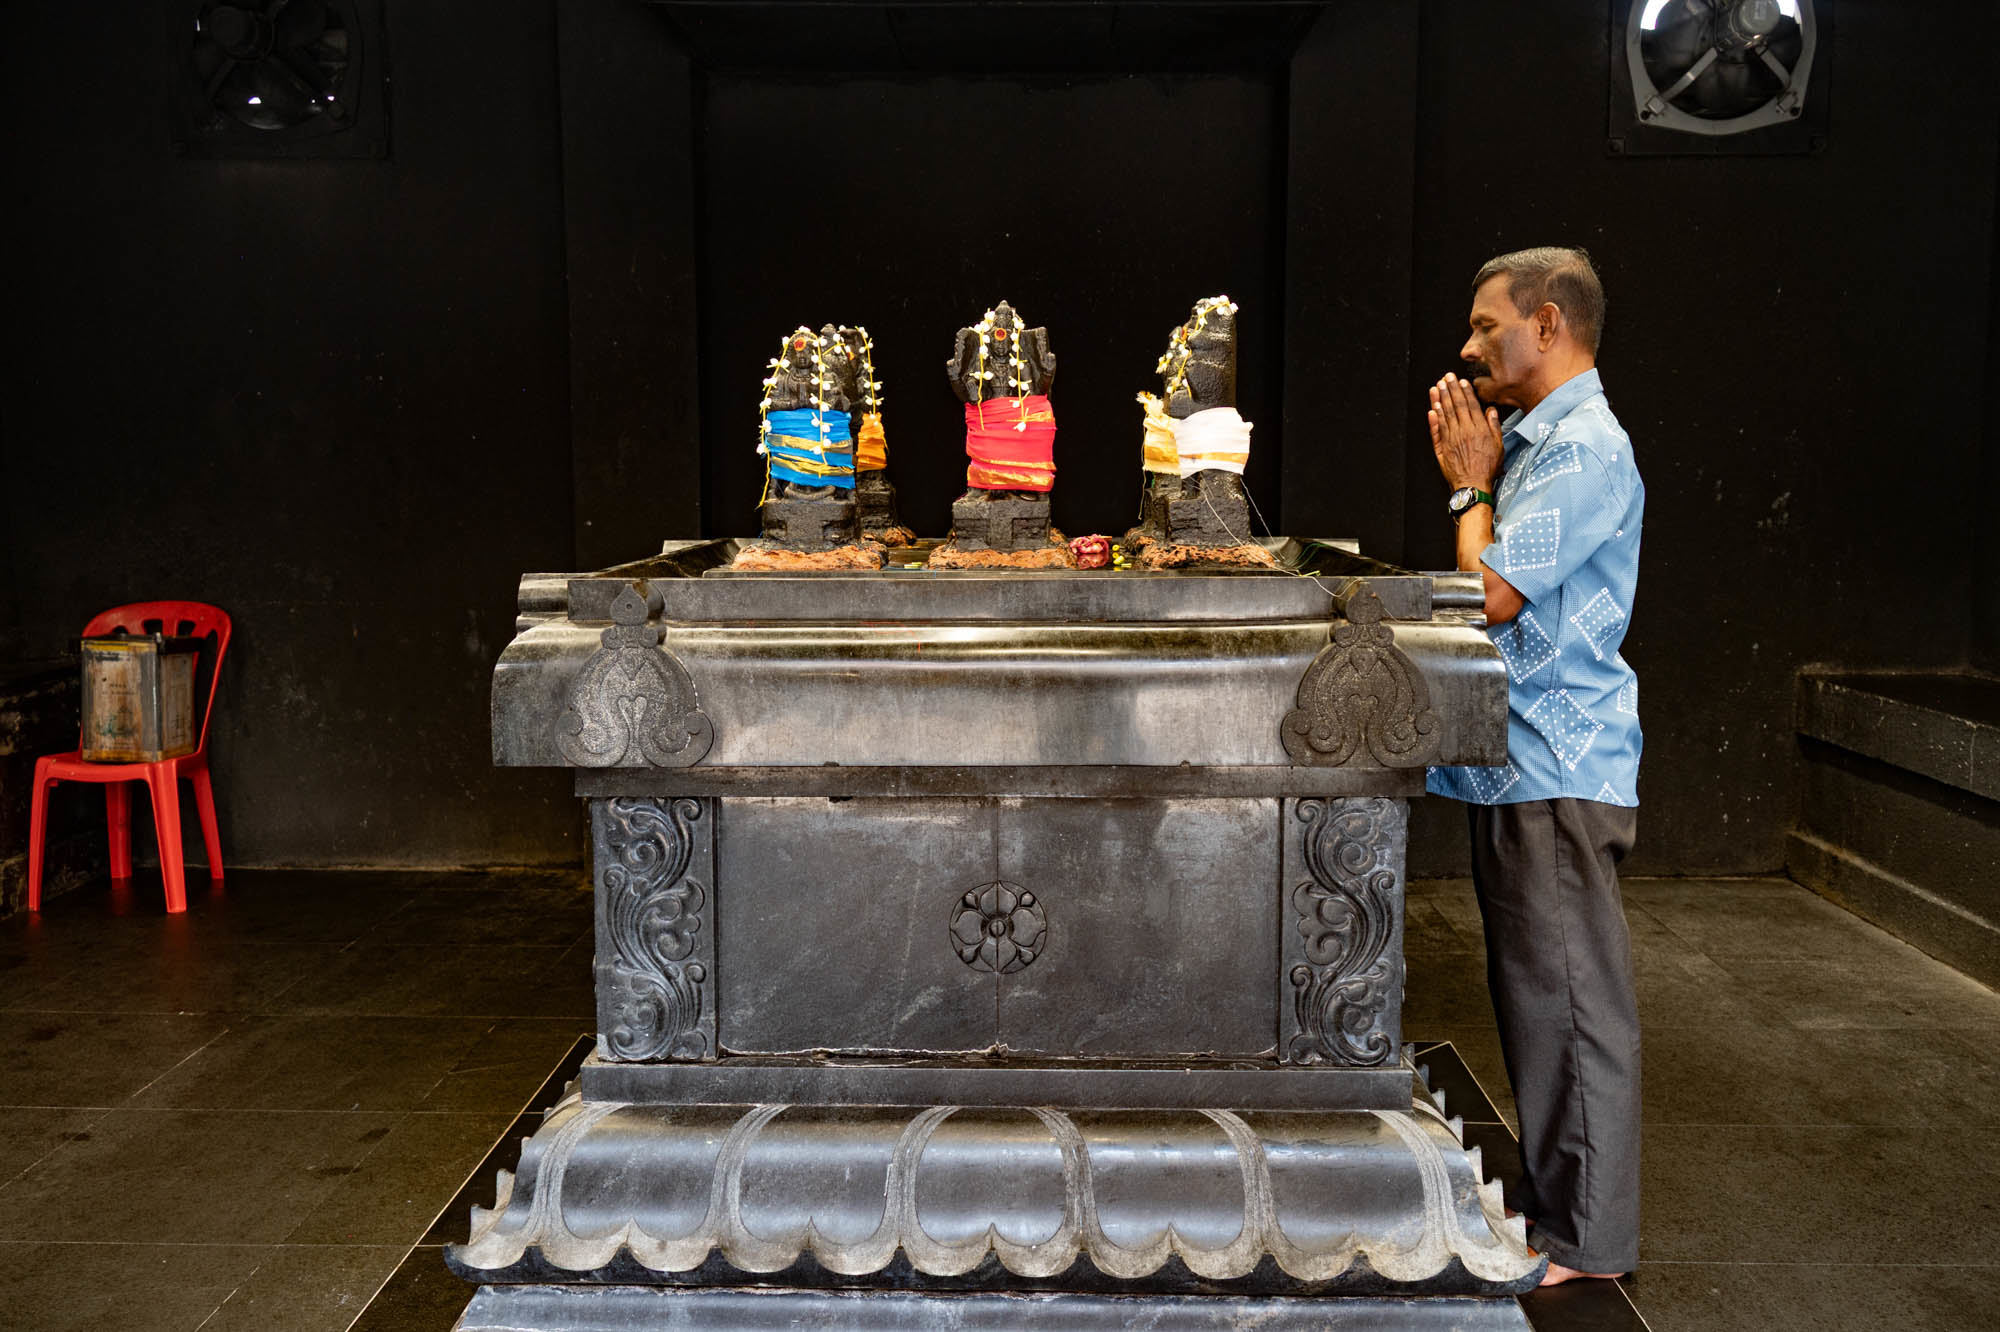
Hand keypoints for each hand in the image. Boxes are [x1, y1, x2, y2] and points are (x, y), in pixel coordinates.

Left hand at [1428, 373, 1502, 491]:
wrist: (1472, 485)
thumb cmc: (1487, 468)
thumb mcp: (1498, 446)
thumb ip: (1494, 426)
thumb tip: (1491, 410)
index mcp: (1479, 429)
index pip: (1470, 405)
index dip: (1465, 392)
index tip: (1461, 382)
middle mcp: (1464, 431)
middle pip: (1456, 406)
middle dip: (1451, 389)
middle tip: (1446, 377)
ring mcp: (1451, 438)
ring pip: (1444, 414)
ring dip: (1441, 399)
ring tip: (1437, 387)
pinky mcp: (1442, 447)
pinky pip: (1437, 429)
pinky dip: (1434, 418)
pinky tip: (1432, 408)